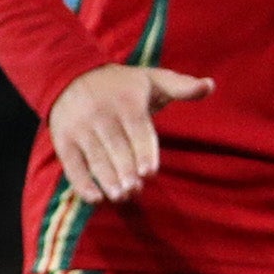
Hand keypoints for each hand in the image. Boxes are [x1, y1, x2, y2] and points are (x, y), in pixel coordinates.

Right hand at [47, 61, 209, 201]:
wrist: (71, 75)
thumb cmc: (122, 85)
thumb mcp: (152, 78)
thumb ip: (181, 86)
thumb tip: (210, 85)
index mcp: (127, 100)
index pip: (137, 128)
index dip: (143, 150)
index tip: (150, 172)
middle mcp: (101, 113)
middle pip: (115, 146)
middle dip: (125, 169)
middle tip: (135, 190)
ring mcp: (80, 127)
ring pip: (94, 156)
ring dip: (107, 178)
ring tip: (120, 196)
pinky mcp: (63, 139)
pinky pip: (72, 163)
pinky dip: (81, 182)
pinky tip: (95, 198)